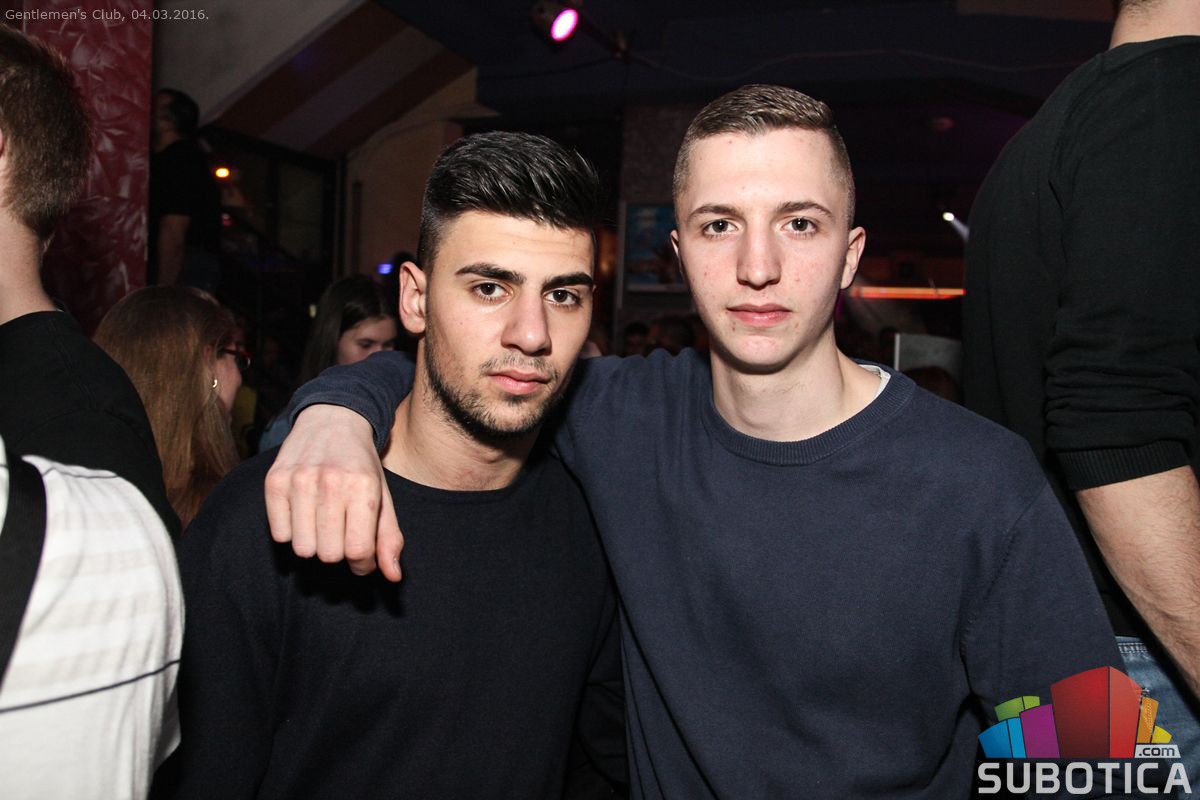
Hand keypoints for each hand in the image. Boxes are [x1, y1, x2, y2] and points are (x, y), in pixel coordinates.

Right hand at [264, 405, 403, 580]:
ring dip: (314, 544)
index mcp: (363, 487)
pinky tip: (304, 513)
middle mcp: (330, 482)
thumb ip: (389, 538)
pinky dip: (292, 532)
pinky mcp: (274, 481)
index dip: (362, 563)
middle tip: (342, 534)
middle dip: (339, 552)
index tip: (362, 556)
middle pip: (329, 554)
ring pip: (302, 549)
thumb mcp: (383, 497)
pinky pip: (279, 535)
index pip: (359, 551)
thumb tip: (392, 577)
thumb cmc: (360, 466)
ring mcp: (298, 480)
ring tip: (323, 523)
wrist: (333, 420)